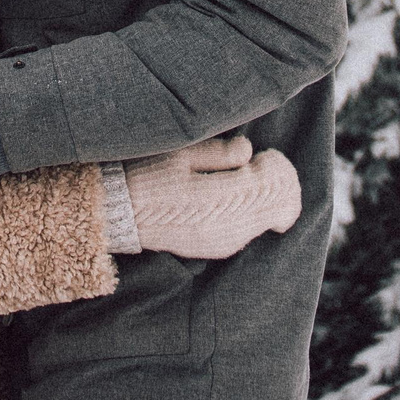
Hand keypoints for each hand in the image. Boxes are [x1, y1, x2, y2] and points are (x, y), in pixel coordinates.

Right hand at [119, 136, 300, 259]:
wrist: (120, 214)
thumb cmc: (148, 175)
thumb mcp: (181, 152)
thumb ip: (221, 152)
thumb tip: (249, 151)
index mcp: (219, 198)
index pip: (273, 184)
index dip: (275, 165)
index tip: (263, 153)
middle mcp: (228, 227)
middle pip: (279, 205)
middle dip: (279, 182)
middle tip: (261, 162)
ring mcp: (224, 242)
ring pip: (270, 220)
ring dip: (268, 197)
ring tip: (247, 176)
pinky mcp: (219, 249)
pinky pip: (253, 229)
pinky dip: (255, 211)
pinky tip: (236, 196)